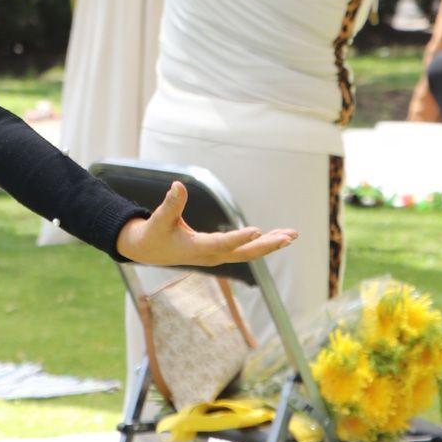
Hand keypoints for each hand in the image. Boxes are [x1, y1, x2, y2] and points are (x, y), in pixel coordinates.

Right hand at [116, 181, 296, 266]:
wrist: (149, 251)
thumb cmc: (153, 234)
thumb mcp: (159, 220)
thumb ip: (170, 205)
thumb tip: (177, 185)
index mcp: (197, 248)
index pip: (221, 244)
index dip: (239, 238)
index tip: (257, 230)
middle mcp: (211, 255)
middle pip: (244, 253)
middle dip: (266, 245)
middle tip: (287, 237)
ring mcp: (218, 255)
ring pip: (248, 252)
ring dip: (270, 244)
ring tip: (291, 235)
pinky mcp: (220, 252)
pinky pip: (245, 249)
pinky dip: (262, 242)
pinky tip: (277, 236)